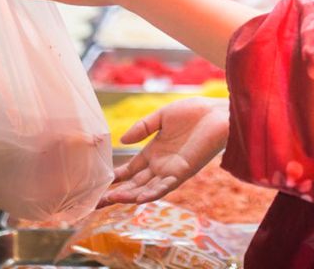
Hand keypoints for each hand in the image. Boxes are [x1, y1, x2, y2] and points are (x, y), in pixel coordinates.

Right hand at [101, 97, 229, 205]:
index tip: (97, 186)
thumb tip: (121, 140)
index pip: (130, 170)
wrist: (218, 112)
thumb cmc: (194, 112)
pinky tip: (139, 198)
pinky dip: (153, 192)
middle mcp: (160, 164)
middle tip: (95, 202)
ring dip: (130, 195)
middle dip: (116, 193)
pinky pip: (166, 185)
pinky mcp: (184, 171)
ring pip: (146, 188)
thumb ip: (142, 128)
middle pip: (134, 183)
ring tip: (111, 200)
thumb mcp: (161, 117)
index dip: (114, 178)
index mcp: (153, 152)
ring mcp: (171, 169)